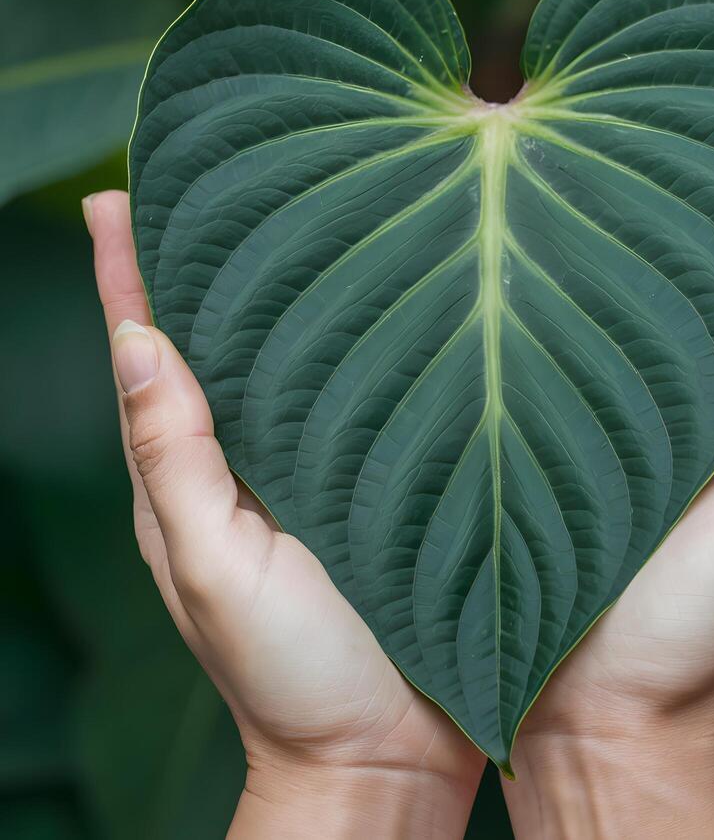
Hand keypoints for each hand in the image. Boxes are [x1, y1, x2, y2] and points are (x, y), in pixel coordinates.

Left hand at [84, 191, 484, 838]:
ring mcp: (319, 467)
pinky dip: (356, 344)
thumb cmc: (288, 676)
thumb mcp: (215, 570)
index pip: (151, 358)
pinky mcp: (383, 477)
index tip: (115, 199)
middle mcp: (254, 460)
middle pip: (221, 343)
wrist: (384, 750)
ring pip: (294, 361)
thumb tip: (137, 346)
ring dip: (284, 290)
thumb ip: (174, 462)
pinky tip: (377, 296)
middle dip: (207, 261)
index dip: (129, 277)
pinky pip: (361, 396)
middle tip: (209, 177)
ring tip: (290, 210)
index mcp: (196, 478)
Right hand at [502, 120, 713, 838]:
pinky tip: (564, 222)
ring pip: (648, 295)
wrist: (590, 705)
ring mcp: (626, 400)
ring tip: (651, 129)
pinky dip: (582, 281)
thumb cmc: (702, 628)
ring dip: (656, 223)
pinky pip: (578, 335)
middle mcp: (700, 393)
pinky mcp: (560, 415)